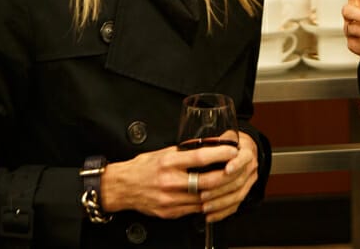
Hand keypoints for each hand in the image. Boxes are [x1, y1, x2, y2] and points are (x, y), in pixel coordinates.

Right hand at [99, 131, 255, 220]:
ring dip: (220, 193)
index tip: (233, 151)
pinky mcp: (169, 212)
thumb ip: (184, 152)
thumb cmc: (142, 167)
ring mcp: (170, 199)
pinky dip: (207, 203)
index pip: (199, 157)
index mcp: (168, 162)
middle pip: (206, 182)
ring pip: (204, 199)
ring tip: (231, 184)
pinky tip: (214, 197)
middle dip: (226, 177)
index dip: (220, 155)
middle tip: (238, 171)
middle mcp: (169, 181)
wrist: (121, 187)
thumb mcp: (163, 152)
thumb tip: (207, 146)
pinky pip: (195, 209)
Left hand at [200, 131, 258, 221]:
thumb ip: (214, 143)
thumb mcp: (224, 136)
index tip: (226, 169)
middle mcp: (250, 166)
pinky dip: (222, 212)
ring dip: (220, 202)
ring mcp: (249, 180)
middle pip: (238, 180)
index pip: (244, 157)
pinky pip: (235, 205)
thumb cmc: (230, 143)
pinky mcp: (245, 192)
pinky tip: (210, 216)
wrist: (245, 149)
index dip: (236, 164)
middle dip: (219, 188)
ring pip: (237, 195)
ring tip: (204, 206)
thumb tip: (194, 148)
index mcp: (246, 150)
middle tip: (203, 193)